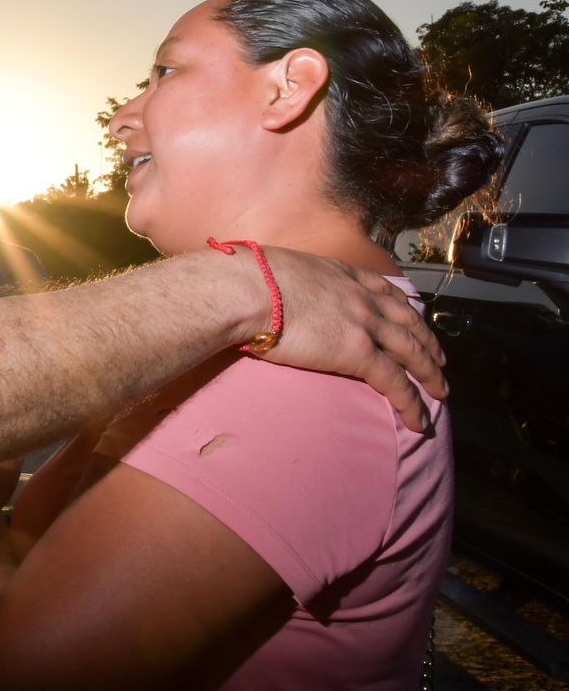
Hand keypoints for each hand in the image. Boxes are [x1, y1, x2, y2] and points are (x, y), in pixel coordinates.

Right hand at [255, 247, 445, 430]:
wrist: (248, 289)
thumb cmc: (249, 280)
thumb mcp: (282, 270)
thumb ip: (292, 282)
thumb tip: (274, 292)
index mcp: (344, 275)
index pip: (386, 292)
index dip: (405, 309)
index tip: (415, 319)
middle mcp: (362, 296)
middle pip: (408, 322)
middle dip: (428, 343)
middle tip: (440, 361)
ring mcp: (364, 323)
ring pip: (411, 352)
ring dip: (430, 374)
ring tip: (441, 392)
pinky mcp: (358, 352)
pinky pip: (395, 382)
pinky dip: (411, 402)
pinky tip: (419, 420)